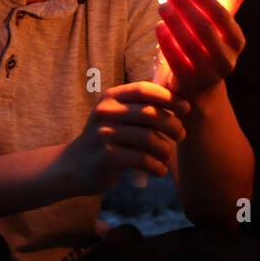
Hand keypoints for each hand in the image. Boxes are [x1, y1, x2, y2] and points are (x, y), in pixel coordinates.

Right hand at [60, 81, 188, 194]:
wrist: (73, 166)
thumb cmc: (106, 139)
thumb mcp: (117, 116)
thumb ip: (141, 107)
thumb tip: (180, 104)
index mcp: (112, 97)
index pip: (144, 89)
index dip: (169, 97)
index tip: (186, 107)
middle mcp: (106, 112)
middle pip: (150, 114)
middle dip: (172, 125)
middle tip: (181, 135)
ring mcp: (104, 134)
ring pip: (148, 138)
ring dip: (165, 149)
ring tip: (167, 156)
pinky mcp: (106, 157)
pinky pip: (142, 159)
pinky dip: (156, 166)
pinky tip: (160, 171)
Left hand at [156, 0, 248, 100]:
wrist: (199, 93)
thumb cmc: (207, 50)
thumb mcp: (220, 29)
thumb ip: (229, 5)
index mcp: (236, 43)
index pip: (222, 16)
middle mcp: (226, 60)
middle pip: (204, 28)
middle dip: (184, 6)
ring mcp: (208, 75)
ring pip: (189, 44)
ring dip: (174, 21)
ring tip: (161, 6)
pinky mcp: (189, 84)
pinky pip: (176, 61)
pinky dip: (167, 42)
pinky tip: (158, 27)